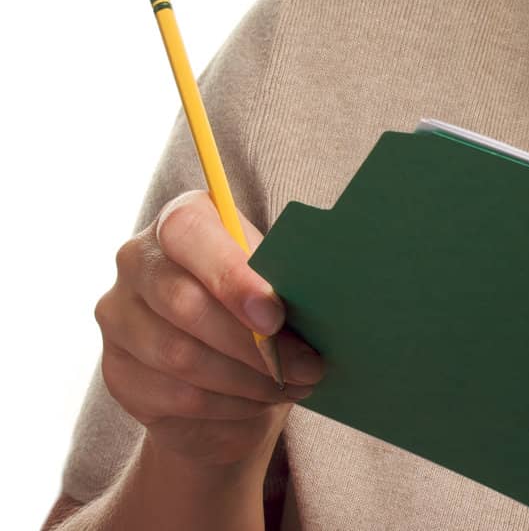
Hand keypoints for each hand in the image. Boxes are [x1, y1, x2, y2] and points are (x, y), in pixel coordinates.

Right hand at [93, 189, 324, 468]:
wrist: (227, 366)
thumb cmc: (261, 305)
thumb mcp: (276, 279)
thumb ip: (281, 277)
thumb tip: (313, 295)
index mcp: (180, 221)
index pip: (189, 233)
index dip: (231, 276)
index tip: (274, 316)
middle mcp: (137, 260)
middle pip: (184, 303)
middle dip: (253, 342)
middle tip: (308, 364)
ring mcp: (119, 316)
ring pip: (180, 357)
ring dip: (248, 378)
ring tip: (294, 384)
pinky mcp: (117, 370)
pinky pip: (175, 395)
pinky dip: (229, 403)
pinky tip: (261, 400)